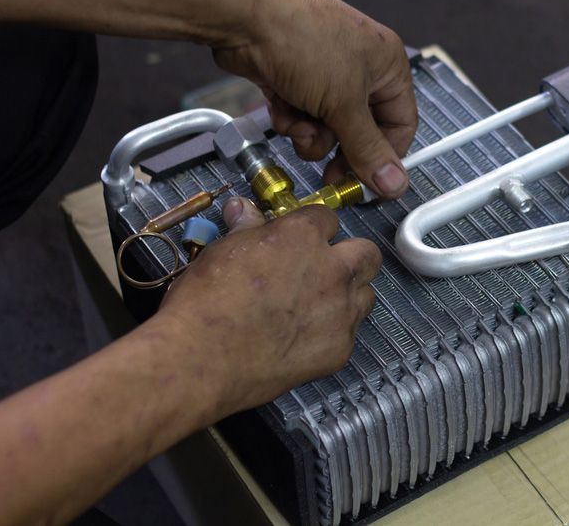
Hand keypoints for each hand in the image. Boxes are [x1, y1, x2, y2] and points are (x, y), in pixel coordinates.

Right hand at [153, 197, 380, 416]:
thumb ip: (246, 228)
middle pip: (367, 254)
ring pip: (365, 294)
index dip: (313, 230)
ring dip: (348, 295)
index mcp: (303, 237)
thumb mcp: (222, 251)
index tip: (301, 241)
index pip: (327, 219)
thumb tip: (243, 209)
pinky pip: (349, 333)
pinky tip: (304, 339)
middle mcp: (333, 270)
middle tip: (325, 269)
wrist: (202, 359)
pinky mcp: (339, 349)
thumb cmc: (205, 302)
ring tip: (317, 306)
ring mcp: (341, 312)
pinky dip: (333, 333)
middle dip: (351, 257)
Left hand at [212, 0, 416, 197]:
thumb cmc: (301, 37)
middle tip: (329, 174)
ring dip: (311, 134)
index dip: (386, 156)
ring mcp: (326, 73)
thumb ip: (368, 149)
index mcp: (387, 65)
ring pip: (328, 128)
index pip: (401, 124)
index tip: (368, 184)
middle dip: (340, 148)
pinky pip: (302, 116)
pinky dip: (291, 118)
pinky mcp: (296, 79)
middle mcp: (361, 68)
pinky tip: (280, 105)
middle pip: (362, 131)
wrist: (242, 15)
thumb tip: (394, 182)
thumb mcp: (344, 104)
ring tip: (297, 121)